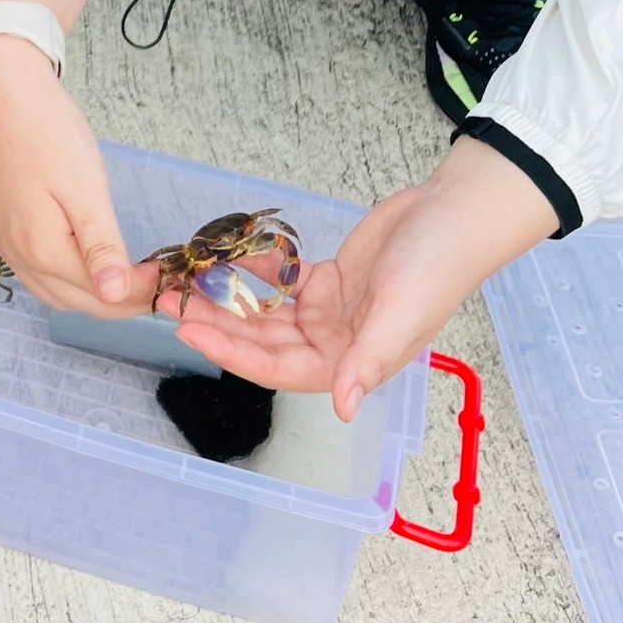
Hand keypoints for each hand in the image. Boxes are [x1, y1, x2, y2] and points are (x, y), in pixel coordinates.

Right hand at [0, 36, 157, 315]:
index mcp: (42, 250)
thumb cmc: (48, 131)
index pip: (101, 295)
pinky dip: (59, 274)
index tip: (169, 276)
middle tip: (152, 279)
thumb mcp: (86, 188)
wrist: (0, 89)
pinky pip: (28, 267)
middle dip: (117, 300)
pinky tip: (77, 256)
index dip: (139, 292)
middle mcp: (15, 255)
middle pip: (75, 301)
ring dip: (87, 292)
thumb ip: (100, 246)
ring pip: (49, 290)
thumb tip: (115, 296)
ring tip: (120, 272)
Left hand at [169, 137, 558, 418]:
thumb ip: (368, 360)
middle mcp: (335, 343)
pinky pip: (280, 283)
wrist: (451, 215)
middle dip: (217, 324)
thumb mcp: (401, 314)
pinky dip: (254, 272)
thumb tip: (342, 406)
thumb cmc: (435, 269)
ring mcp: (330, 312)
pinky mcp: (328, 281)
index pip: (278, 368)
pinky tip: (226, 259)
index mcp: (351, 363)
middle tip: (170, 302)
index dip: (232, 353)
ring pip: (266, 313)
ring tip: (186, 282)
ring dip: (227, 300)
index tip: (190, 332)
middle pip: (263, 341)